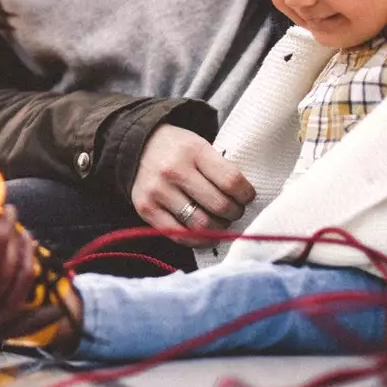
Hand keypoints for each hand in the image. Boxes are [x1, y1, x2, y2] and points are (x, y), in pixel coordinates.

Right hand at [131, 125, 254, 242]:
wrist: (139, 146)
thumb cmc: (178, 149)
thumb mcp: (201, 146)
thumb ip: (220, 169)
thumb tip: (244, 202)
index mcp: (194, 150)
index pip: (231, 181)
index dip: (246, 195)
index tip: (247, 197)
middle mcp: (174, 170)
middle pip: (219, 205)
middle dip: (234, 213)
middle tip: (234, 211)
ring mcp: (158, 191)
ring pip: (201, 224)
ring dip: (219, 228)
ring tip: (220, 222)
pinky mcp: (146, 209)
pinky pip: (180, 235)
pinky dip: (199, 240)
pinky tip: (207, 234)